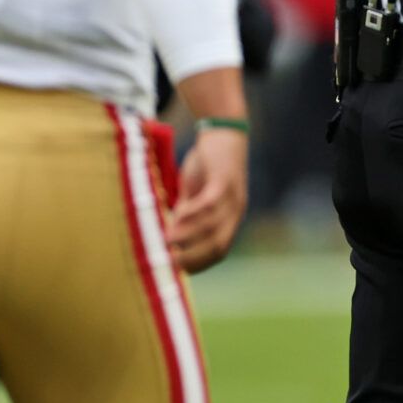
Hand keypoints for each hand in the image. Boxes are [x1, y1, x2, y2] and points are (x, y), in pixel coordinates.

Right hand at [166, 123, 248, 271]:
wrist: (223, 132)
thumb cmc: (207, 166)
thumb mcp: (195, 193)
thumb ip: (187, 213)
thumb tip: (170, 235)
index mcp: (231, 218)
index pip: (220, 250)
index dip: (201, 263)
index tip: (180, 271)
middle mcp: (236, 211)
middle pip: (219, 244)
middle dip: (195, 256)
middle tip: (171, 262)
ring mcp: (233, 196)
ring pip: (212, 225)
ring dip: (189, 235)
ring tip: (167, 241)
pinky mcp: (224, 180)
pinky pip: (210, 203)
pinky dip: (193, 213)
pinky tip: (176, 217)